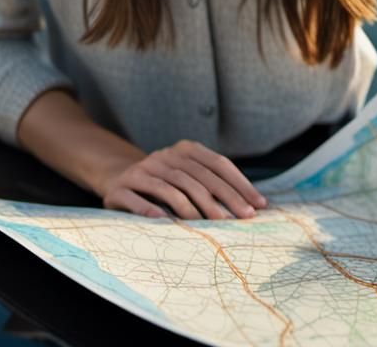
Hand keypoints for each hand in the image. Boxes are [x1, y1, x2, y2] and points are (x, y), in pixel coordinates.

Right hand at [98, 138, 267, 219]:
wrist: (118, 177)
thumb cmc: (164, 184)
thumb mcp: (187, 176)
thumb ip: (213, 184)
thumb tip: (251, 205)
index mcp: (183, 150)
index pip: (217, 163)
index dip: (239, 183)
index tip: (258, 205)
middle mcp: (163, 157)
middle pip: (197, 176)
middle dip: (222, 198)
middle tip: (240, 219)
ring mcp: (140, 171)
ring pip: (170, 186)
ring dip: (192, 207)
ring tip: (210, 225)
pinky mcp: (120, 188)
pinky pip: (136, 198)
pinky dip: (150, 209)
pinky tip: (164, 221)